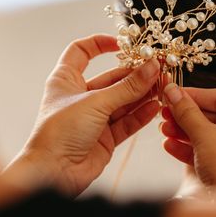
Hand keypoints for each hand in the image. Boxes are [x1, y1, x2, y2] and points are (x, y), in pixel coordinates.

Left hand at [6, 35, 160, 196]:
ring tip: (163, 87)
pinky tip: (156, 107)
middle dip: (135, 74)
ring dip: (143, 94)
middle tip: (158, 70)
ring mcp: (94, 118)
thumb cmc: (59, 132)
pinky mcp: (105, 138)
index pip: (81, 52)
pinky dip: (141, 115)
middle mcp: (80, 97)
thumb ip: (128, 87)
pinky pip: (127, 122)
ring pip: (123, 101)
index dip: (99, 44)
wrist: (52, 174)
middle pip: (112, 78)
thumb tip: (151, 67)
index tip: (122, 43)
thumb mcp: (96, 102)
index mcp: (66, 80)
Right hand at [160, 84, 215, 191]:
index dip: (197, 95)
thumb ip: (187, 112)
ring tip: (165, 129)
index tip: (175, 93)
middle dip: (189, 117)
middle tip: (167, 113)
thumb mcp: (205, 135)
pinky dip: (195, 149)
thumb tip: (173, 92)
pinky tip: (171, 146)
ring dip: (188, 132)